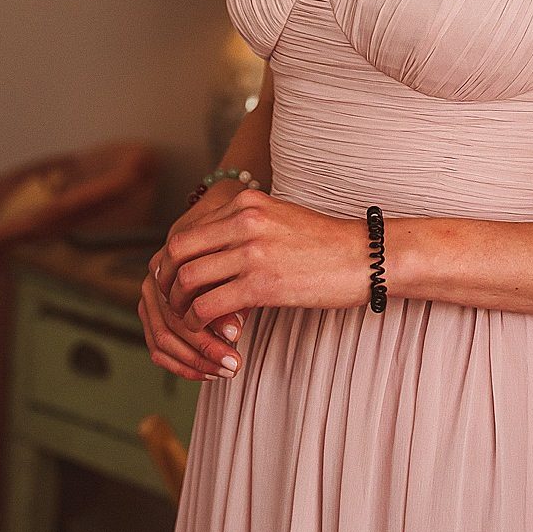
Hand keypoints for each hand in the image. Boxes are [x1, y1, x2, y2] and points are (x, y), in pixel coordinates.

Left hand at [160, 188, 371, 330]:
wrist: (367, 257)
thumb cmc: (327, 244)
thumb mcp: (279, 220)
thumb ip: (243, 228)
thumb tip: (210, 252)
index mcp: (247, 202)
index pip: (186, 231)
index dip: (171, 261)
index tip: (175, 282)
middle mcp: (245, 220)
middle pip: (177, 252)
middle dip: (166, 282)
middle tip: (173, 302)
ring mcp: (252, 251)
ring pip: (186, 280)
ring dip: (180, 305)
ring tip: (190, 319)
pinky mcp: (261, 283)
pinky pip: (207, 305)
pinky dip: (198, 322)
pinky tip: (208, 328)